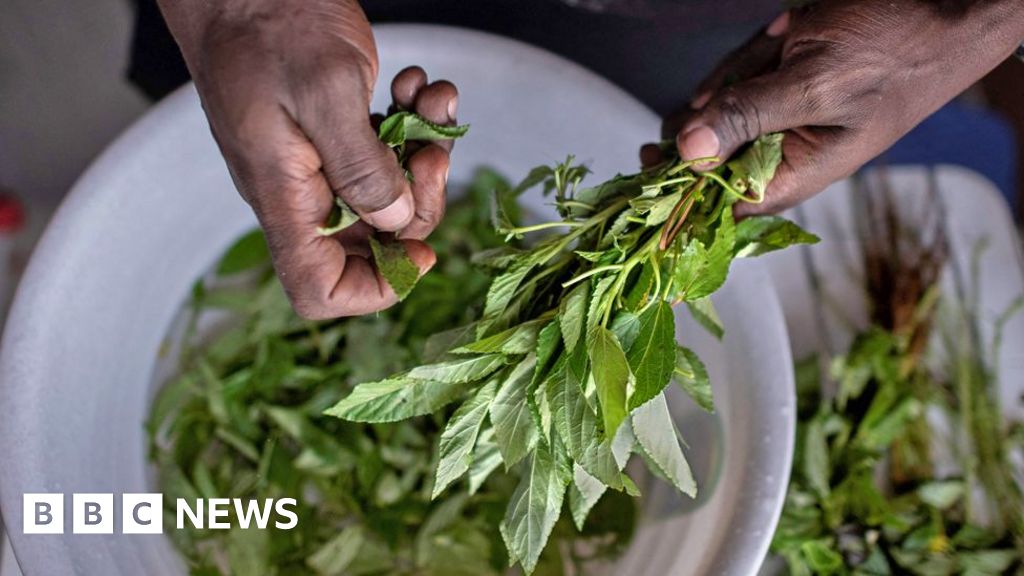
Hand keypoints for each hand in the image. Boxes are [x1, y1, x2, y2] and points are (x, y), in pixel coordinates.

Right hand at [157, 0, 457, 317]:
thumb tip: (394, 222)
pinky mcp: (335, 134)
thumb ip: (362, 167)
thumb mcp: (325, 91)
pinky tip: (413, 87)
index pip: (319, 289)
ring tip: (428, 101)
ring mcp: (318, 164)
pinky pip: (385, 154)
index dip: (376, 289)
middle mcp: (301, 192)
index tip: (420, 253)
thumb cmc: (267, 24)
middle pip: (372, 244)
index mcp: (285, 197)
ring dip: (423, 153)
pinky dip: (411, 125)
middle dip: (418, 204)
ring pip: (387, 195)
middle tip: (432, 152)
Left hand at [659, 0, 1023, 215]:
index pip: (709, 213)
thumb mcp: (816, 85)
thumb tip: (684, 154)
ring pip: (710, 108)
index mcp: (786, 178)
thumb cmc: (895, 54)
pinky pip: (732, 77)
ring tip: (786, 44)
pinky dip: (749, 54)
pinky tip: (784, 38)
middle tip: (754, 74)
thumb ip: (746, 117)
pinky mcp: (769, 91)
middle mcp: (771, 159)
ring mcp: (769, 123)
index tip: (642, 168)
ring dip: (738, 71)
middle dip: (713, 106)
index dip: (669, 203)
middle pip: (696, 155)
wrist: (940, 12)